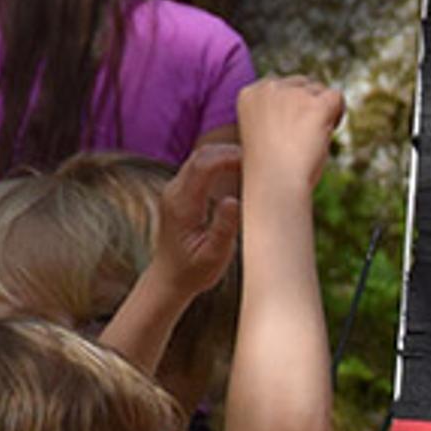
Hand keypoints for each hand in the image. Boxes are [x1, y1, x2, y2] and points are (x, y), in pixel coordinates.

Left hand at [152, 139, 244, 298]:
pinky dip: (221, 164)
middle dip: (230, 152)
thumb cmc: (194, 271)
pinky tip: (240, 174)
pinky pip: (200, 168)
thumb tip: (233, 200)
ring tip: (254, 167)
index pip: (203, 166)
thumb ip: (223, 228)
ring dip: (226, 156)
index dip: (229, 157)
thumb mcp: (213, 256)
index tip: (256, 162)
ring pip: (200, 158)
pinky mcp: (180, 193)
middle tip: (261, 162)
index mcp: (182, 205)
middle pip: (201, 155)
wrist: (169, 278)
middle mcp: (174, 192)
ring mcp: (175, 190)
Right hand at [232, 76, 344, 189]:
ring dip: (322, 111)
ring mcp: (292, 94)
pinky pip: (337, 97)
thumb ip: (277, 113)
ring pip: (319, 90)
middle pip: (301, 83)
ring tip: (312, 139)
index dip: (291, 106)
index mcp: (249, 93)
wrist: (275, 182)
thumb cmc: (270, 168)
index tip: (288, 130)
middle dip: (308, 105)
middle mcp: (268, 87)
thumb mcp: (263, 132)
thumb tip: (308, 103)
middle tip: (303, 137)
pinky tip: (329, 130)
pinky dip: (338, 112)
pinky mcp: (315, 105)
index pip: (280, 85)